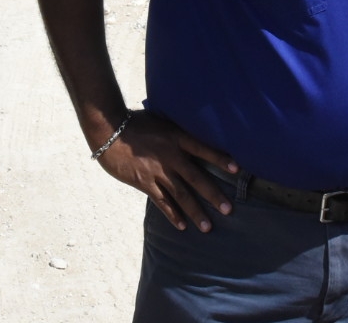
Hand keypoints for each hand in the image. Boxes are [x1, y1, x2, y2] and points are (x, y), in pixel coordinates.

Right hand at [96, 112, 238, 232]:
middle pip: (197, 179)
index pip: (204, 149)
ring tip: (208, 227)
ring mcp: (158, 172)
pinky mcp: (144, 183)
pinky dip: (172, 214)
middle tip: (228, 210)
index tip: (237, 170)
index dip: (220, 159)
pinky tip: (181, 225)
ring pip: (181, 195)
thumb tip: (192, 134)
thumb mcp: (161, 121)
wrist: (109, 132)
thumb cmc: (135, 123)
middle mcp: (171, 157)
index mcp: (177, 138)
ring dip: (195, 212)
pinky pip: (162, 202)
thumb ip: (176, 132)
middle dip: (214, 195)